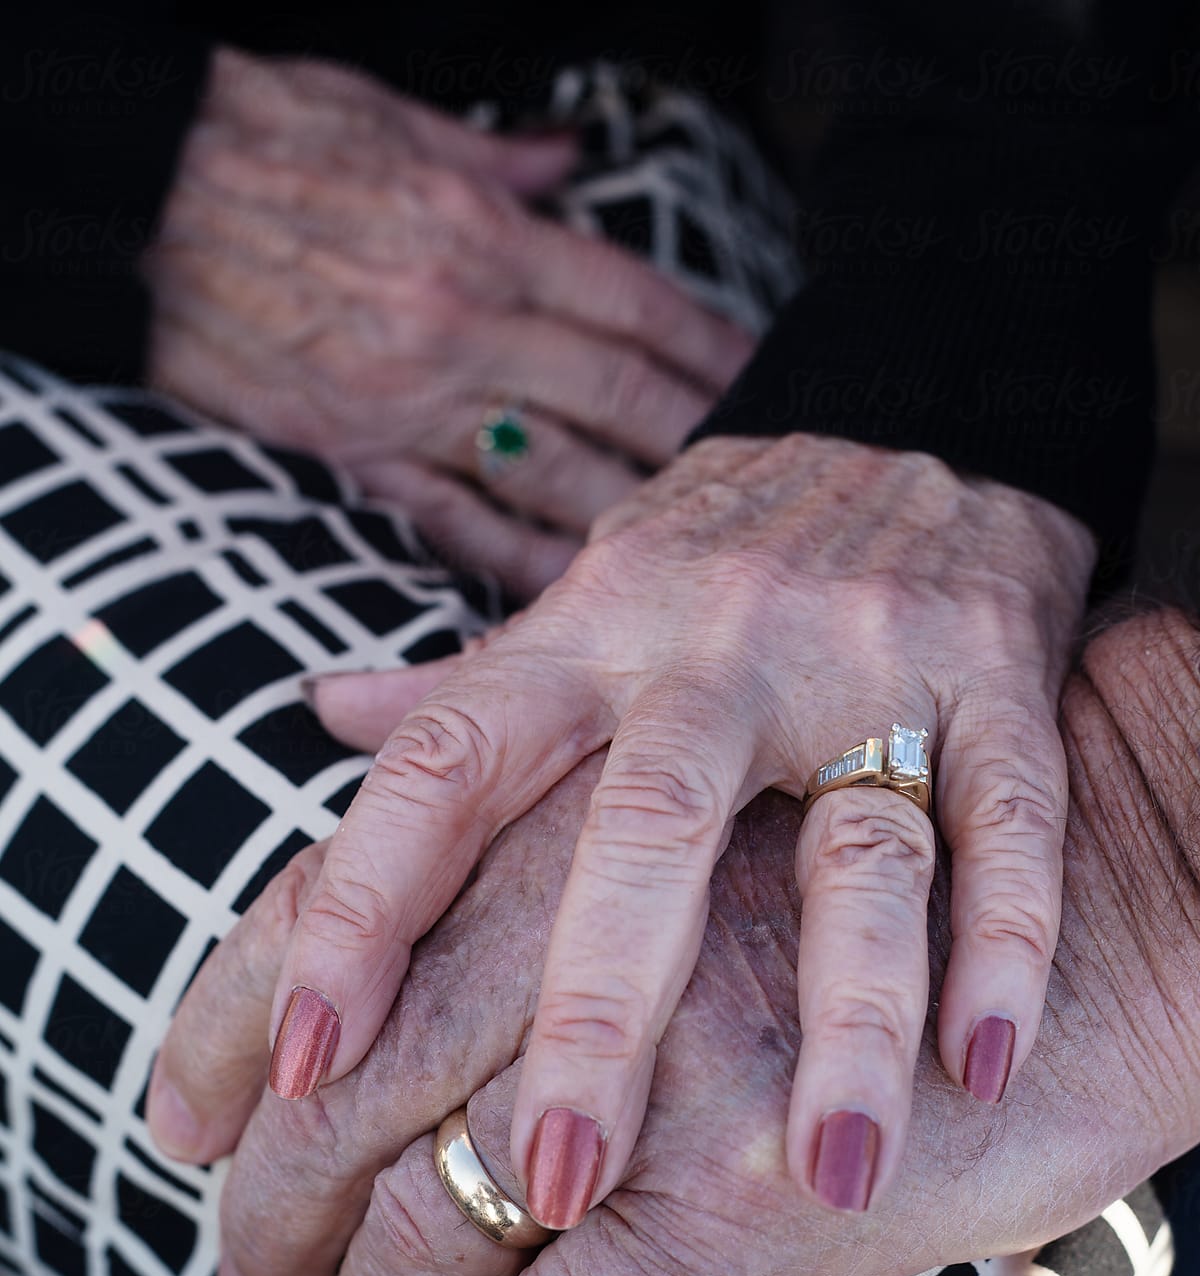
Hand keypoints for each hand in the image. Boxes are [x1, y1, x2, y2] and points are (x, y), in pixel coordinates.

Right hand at [144, 49, 751, 595]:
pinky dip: (524, 557)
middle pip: (619, 394)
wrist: (132, 198)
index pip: (633, 304)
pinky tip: (579, 584)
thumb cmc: (257, 143)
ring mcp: (415, 401)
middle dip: (697, 435)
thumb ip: (492, 156)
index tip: (755, 374)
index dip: (707, 344)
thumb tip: (566, 160)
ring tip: (694, 540)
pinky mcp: (359, 455)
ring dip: (634, 508)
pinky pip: (462, 521)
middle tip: (755, 476)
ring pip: (556, 471)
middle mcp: (466, 326)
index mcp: (484, 236)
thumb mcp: (385, 117)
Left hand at [147, 606, 1199, 1275]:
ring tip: (828, 1179)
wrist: (925, 434)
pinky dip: (1006, 937)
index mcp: (579, 635)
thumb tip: (313, 719)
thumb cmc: (718, 569)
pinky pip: (1009, 817)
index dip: (360, 915)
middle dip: (600, 1014)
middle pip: (642, 833)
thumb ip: (464, 690)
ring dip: (849, 1019)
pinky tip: (986, 1066)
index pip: (444, 770)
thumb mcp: (579, 607)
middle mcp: (706, 645)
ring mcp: (860, 658)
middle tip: (553, 1184)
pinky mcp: (996, 675)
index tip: (290, 1071)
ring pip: (852, 846)